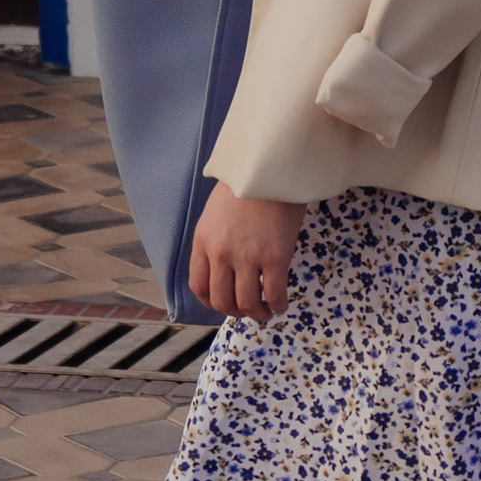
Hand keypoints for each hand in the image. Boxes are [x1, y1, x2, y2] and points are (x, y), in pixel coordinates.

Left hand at [190, 181, 306, 320]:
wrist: (271, 166)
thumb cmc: (247, 182)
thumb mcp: (216, 210)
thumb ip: (215, 237)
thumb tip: (225, 262)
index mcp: (203, 241)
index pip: (199, 286)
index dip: (211, 302)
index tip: (224, 304)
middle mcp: (220, 254)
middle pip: (221, 300)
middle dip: (234, 312)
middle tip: (247, 311)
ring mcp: (247, 257)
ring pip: (247, 303)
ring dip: (257, 314)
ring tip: (265, 312)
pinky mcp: (275, 257)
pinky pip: (274, 294)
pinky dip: (278, 306)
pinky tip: (281, 305)